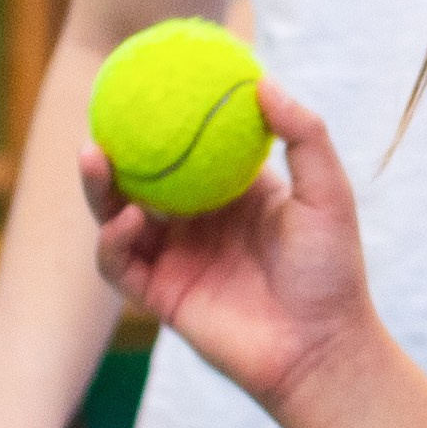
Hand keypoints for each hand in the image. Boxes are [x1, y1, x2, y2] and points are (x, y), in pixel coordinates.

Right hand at [85, 80, 377, 419]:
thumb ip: (303, 135)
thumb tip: (265, 83)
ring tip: (95, 156)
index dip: (171, 119)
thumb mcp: (328, 192)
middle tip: (102, 115)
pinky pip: (121, 264)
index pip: (194, 148)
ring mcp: (177, 257)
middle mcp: (201, 221)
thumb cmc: (331, 269)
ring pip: (121, 216)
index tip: (152, 80)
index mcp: (237, 193)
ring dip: (101, 189)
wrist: (320, 346)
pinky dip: (114, 240)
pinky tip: (126, 221)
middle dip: (119, 148)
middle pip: (145, 178)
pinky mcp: (160, 295)